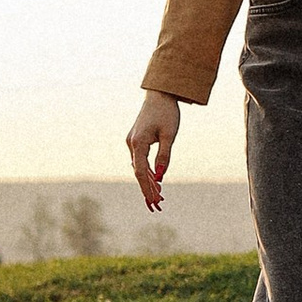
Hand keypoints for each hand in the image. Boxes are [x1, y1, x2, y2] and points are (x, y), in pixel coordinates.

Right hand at [127, 93, 180, 211]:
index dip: (146, 188)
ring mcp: (132, 142)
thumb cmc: (167, 113)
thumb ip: (164, 156)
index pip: (141, 172)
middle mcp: (131, 144)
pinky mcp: (136, 140)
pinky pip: (140, 161)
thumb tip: (160, 176)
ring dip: (147, 182)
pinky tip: (154, 181)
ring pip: (139, 167)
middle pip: (139, 172)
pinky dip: (147, 172)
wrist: (160, 95)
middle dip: (147, 189)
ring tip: (158, 198)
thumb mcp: (169, 135)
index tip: (153, 202)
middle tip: (157, 206)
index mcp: (138, 143)